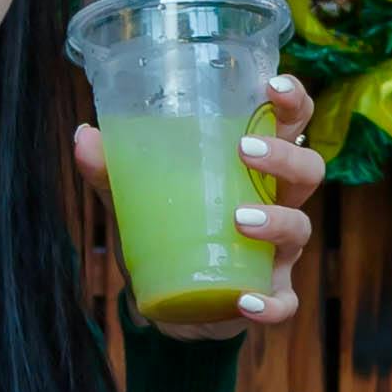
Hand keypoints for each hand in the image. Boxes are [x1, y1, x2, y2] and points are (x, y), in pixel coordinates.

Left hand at [71, 70, 329, 338]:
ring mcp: (279, 252)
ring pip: (300, 227)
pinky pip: (284, 301)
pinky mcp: (271, 294)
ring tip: (240, 218)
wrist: (168, 305)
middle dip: (285, 156)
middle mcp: (278, 203)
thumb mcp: (135, 200)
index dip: (294, 102)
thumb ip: (112, 170)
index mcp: (255, 168)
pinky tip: (244, 300)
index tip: (274, 86)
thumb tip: (84, 134)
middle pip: (307, 170)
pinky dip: (270, 303)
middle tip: (244, 150)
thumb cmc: (166, 234)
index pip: (290, 124)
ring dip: (276, 219)